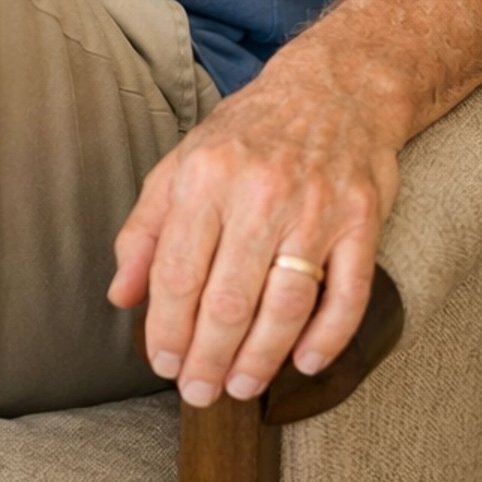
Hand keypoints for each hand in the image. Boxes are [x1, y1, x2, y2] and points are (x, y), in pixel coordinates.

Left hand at [107, 48, 400, 404]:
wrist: (333, 89)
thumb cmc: (248, 134)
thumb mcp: (181, 164)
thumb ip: (145, 230)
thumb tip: (121, 295)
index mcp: (206, 177)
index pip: (176, 273)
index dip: (166, 329)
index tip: (162, 363)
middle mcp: (259, 194)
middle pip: (228, 299)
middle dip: (208, 358)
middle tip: (198, 393)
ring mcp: (315, 210)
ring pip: (285, 305)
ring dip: (260, 358)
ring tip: (241, 386)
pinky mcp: (361, 222)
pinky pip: (347, 294)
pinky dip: (328, 337)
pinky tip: (304, 362)